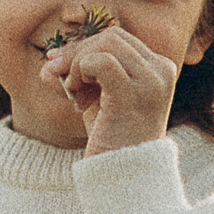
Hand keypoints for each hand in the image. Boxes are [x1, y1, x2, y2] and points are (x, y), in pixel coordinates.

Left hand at [41, 23, 178, 156]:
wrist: (123, 176)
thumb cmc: (112, 138)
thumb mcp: (99, 98)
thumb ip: (81, 72)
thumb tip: (51, 53)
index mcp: (160, 68)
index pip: (118, 39)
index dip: (86, 49)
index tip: (68, 75)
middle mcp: (162, 71)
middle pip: (111, 37)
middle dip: (78, 53)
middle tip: (63, 82)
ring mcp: (151, 83)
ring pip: (105, 44)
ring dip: (77, 63)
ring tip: (73, 92)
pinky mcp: (133, 96)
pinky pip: (100, 61)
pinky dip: (80, 70)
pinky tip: (76, 94)